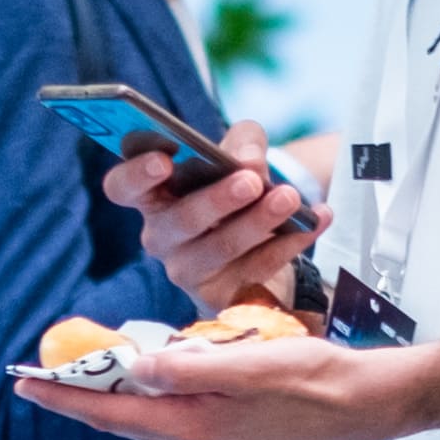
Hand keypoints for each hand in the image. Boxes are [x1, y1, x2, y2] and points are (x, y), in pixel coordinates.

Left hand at [15, 319, 398, 439]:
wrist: (370, 404)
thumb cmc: (318, 379)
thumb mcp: (252, 365)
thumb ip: (192, 367)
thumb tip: (140, 366)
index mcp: (196, 429)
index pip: (113, 414)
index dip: (66, 398)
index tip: (24, 385)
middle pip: (126, 418)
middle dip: (84, 395)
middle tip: (44, 373)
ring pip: (153, 415)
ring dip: (122, 392)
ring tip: (91, 368)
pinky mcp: (235, 432)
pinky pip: (180, 411)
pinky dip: (159, 391)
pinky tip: (157, 370)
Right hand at [106, 123, 319, 310]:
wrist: (261, 238)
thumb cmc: (235, 186)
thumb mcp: (238, 153)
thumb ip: (243, 143)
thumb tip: (250, 161)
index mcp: (152, 196)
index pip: (122, 187)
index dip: (136, 175)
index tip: (163, 160)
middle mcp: (161, 237)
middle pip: (178, 221)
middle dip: (217, 200)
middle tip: (251, 181)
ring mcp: (188, 270)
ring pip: (219, 249)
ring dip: (258, 222)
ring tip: (291, 198)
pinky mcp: (220, 296)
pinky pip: (256, 269)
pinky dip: (290, 242)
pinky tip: (318, 218)